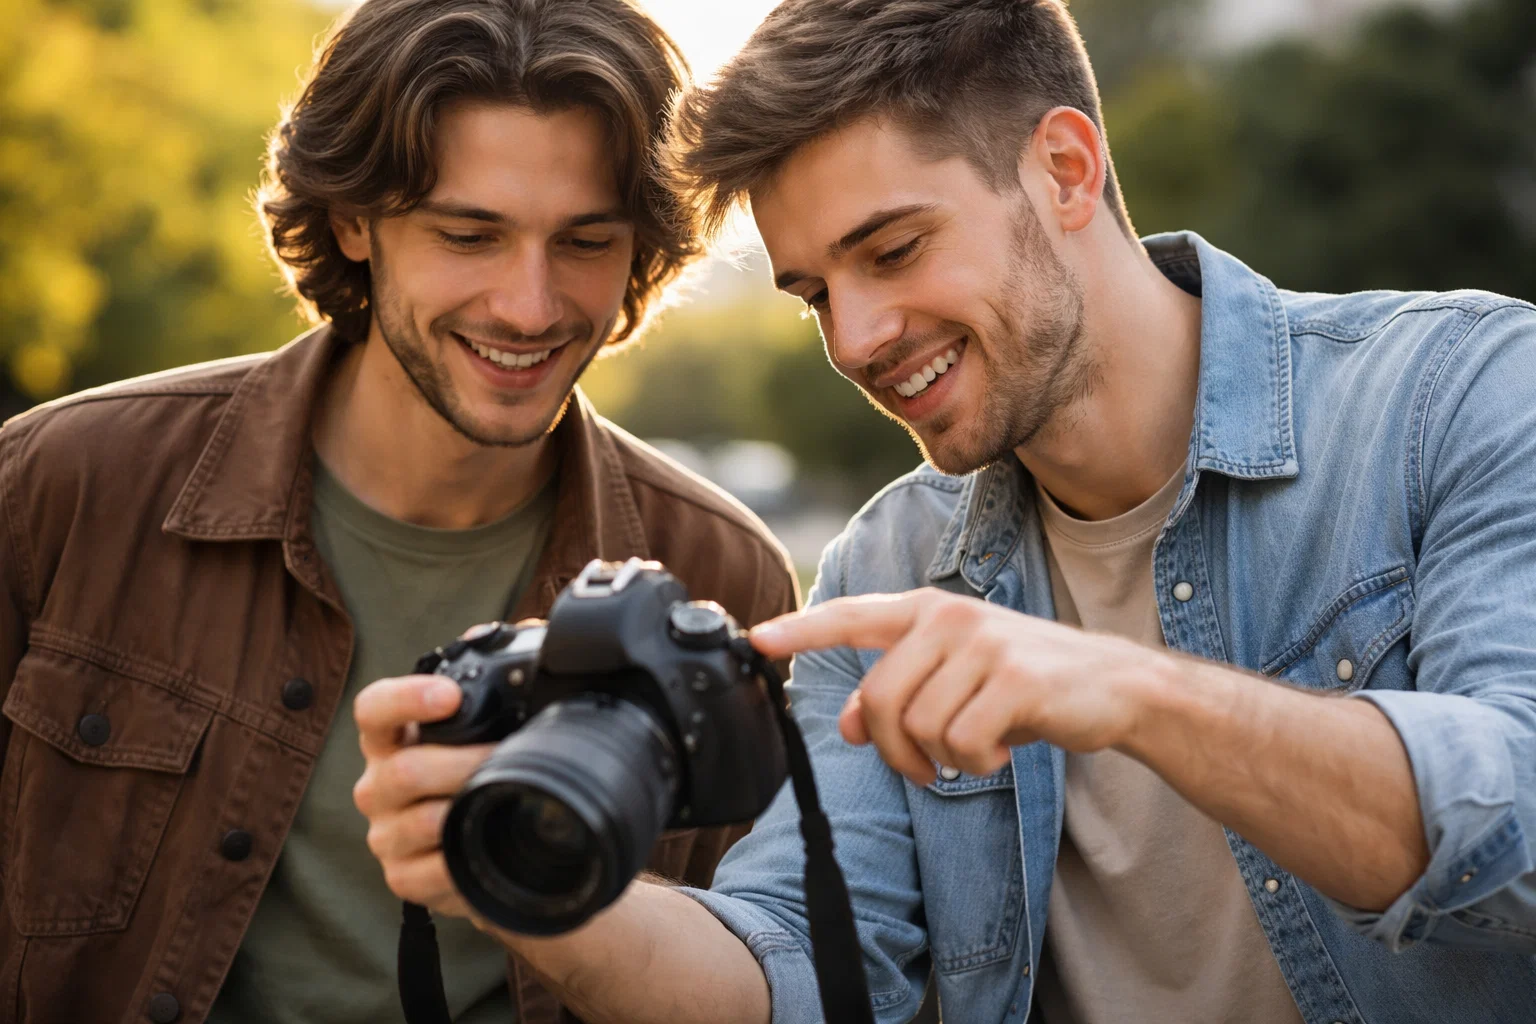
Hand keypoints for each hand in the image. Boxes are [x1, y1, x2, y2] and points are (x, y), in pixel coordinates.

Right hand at [352, 673, 493, 919]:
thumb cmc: (481, 768)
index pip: (374, 709)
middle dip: (466, 763)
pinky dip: (464, 862)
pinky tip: (488, 848)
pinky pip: (429, 874)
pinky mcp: (402, 877)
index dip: (406, 699)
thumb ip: (496, 671)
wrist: (493, 845)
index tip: (450, 695)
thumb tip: (517, 632)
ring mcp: (386, 832)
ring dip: (469, 809)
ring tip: (508, 798)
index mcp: (393, 736)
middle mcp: (379, 782)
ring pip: (420, 822)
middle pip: (404, 771)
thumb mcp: (488, 721)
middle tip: (509, 756)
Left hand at [749, 589, 1171, 784]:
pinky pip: (961, 742)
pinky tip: (1003, 748)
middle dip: (896, 751)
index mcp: (928, 613)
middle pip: (878, 702)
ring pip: (918, 728)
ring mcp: (982, 645)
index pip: (851, 617)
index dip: (801, 629)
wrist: (1115, 687)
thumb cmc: (1025, 685)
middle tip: (929, 766)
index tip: (755, 639)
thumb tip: (846, 724)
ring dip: (944, 758)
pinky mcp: (1013, 679)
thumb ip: (899, 691)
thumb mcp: (956, 680)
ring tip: (979, 746)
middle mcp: (949, 618)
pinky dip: (978, 761)